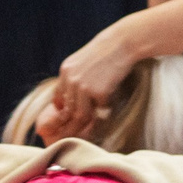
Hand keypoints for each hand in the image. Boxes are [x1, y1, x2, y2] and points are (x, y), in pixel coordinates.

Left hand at [39, 20, 148, 140]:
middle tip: (66, 139)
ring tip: (85, 137)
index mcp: (66, 71)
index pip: (59, 99)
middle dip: (67, 128)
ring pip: (81, 116)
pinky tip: (106, 115)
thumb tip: (69, 100)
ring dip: (84, 128)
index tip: (63, 123)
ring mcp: (85, 86)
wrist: (123, 43)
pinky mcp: (100, 92)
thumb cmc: (106, 51)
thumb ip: (74, 77)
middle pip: (67, 111)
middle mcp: (71, 80)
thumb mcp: (82, 61)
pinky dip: (104, 114)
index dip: (61, 113)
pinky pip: (101, 111)